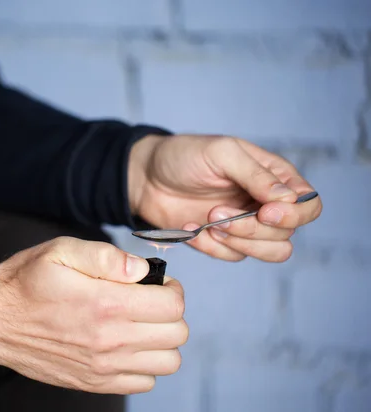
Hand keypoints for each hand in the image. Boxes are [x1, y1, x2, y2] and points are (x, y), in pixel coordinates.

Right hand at [0, 236, 187, 393]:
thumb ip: (106, 256)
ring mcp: (103, 367)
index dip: (172, 288)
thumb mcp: (61, 251)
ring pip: (167, 362)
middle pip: (176, 334)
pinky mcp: (94, 383)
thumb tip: (141, 269)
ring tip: (140, 324)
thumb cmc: (28, 282)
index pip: (172, 305)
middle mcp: (110, 340)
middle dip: (170, 313)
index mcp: (106, 303)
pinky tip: (125, 345)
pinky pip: (144, 382)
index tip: (157, 283)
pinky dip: (144, 364)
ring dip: (161, 341)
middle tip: (149, 301)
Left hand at [128, 134, 321, 261]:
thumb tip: (289, 200)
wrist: (145, 178)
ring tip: (208, 222)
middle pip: (288, 233)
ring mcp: (246, 225)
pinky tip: (193, 228)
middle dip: (254, 229)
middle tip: (217, 213)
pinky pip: (234, 256)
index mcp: (274, 177)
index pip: (309, 205)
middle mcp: (266, 203)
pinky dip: (213, 247)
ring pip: (270, 252)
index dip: (294, 215)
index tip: (265, 211)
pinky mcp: (223, 242)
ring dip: (239, 241)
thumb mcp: (221, 154)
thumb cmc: (184, 156)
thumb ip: (256, 175)